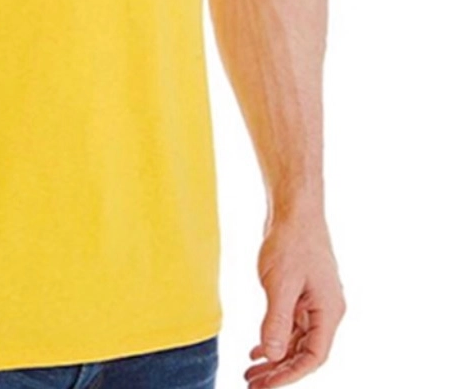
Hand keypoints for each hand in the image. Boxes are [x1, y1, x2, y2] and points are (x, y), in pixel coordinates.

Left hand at [244, 213, 345, 386]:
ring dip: (276, 357)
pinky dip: (276, 338)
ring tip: (251, 371)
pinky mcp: (302, 291)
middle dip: (280, 371)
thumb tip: (274, 355)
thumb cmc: (291, 241)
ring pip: (297, 340)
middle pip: (305, 352)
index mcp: (329, 312)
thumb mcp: (280, 284)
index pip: (313, 357)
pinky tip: (258, 348)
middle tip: (252, 384)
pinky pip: (292, 324)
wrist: (294, 208)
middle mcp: (326, 310)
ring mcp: (315, 300)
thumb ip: (278, 321)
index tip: (265, 386)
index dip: (289, 375)